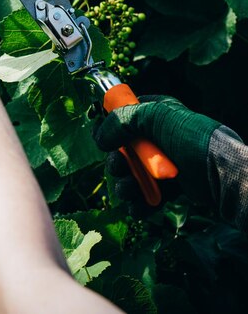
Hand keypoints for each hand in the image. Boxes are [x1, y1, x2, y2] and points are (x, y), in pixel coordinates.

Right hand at [94, 95, 221, 206]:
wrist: (220, 173)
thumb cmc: (192, 138)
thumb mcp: (156, 116)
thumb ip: (123, 120)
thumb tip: (99, 136)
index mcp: (154, 114)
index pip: (123, 116)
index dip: (109, 127)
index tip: (101, 138)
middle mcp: (156, 137)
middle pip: (122, 150)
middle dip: (117, 163)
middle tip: (120, 167)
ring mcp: (161, 163)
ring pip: (131, 176)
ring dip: (125, 186)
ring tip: (131, 191)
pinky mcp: (167, 186)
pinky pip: (144, 195)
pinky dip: (139, 202)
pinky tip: (140, 206)